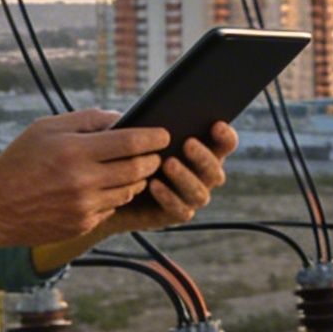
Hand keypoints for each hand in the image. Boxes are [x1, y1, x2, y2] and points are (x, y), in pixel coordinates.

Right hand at [0, 109, 169, 248]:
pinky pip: (112, 208)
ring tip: (133, 169)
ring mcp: (85, 207)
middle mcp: (83, 181)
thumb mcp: (46, 128)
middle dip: (152, 159)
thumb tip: (122, 119)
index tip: (164, 134)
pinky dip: (115, 196)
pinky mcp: (83, 225)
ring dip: (137, 179)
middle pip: (138, 169)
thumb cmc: (19, 161)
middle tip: (155, 153)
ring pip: (130, 191)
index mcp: (75, 151)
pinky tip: (107, 188)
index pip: (131, 143)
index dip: (154, 138)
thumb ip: (86, 120)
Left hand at [109, 120, 237, 236]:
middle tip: (187, 144)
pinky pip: (182, 211)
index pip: (224, 143)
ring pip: (201, 193)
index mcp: (201, 149)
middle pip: (216, 169)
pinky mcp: (175, 214)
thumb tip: (148, 117)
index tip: (216, 124)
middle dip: (204, 157)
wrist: (107, 188)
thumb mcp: (132, 133)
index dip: (225, 136)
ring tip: (167, 164)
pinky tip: (153, 185)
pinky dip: (169, 198)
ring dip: (186, 177)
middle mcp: (201, 174)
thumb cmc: (124, 153)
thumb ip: (145, 124)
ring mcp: (190, 196)